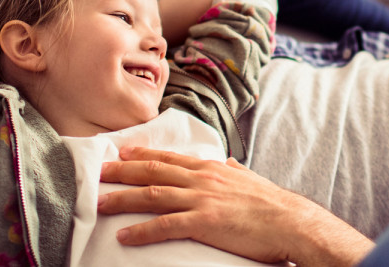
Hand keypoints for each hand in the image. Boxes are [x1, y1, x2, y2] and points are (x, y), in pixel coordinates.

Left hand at [98, 147, 371, 266]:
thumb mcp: (251, 179)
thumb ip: (235, 170)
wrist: (291, 221)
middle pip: (153, 171)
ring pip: (153, 195)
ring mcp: (202, 199)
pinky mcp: (205, 222)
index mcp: (212, 168)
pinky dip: (142, 230)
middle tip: (97, 172)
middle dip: (122, 171)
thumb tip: (228, 161)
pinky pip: (166, 226)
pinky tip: (124, 236)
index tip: (122, 152)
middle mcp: (202, 178)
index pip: (170, 157)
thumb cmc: (273, 205)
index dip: (143, 154)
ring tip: (99, 203)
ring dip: (123, 198)